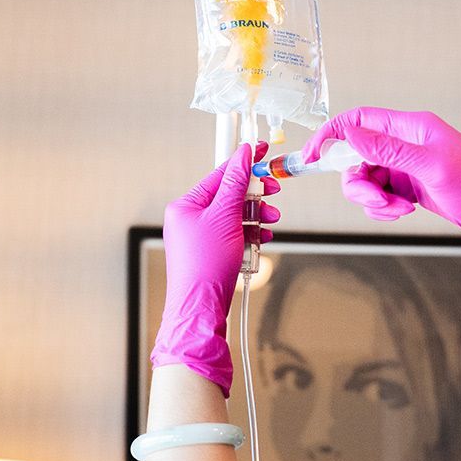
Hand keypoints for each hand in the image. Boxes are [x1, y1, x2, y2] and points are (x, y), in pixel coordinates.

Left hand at [151, 143, 280, 396]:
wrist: (200, 310)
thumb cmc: (206, 264)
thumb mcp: (225, 216)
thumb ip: (236, 183)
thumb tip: (243, 153)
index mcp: (185, 205)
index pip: (219, 174)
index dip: (244, 162)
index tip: (264, 150)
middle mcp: (190, 219)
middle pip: (229, 195)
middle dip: (255, 196)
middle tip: (274, 192)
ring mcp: (200, 238)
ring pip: (235, 217)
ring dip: (256, 217)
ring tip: (271, 222)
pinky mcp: (211, 255)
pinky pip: (235, 236)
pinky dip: (250, 235)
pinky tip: (261, 240)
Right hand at [303, 108, 460, 276]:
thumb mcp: (431, 167)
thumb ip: (387, 149)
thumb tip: (349, 132)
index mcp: (409, 127)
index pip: (358, 120)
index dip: (331, 135)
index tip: (312, 157)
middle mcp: (403, 142)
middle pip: (355, 156)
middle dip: (359, 182)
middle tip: (378, 200)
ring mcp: (404, 165)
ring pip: (365, 178)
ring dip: (373, 198)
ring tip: (398, 210)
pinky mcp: (406, 186)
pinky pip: (377, 194)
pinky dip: (382, 207)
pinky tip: (403, 212)